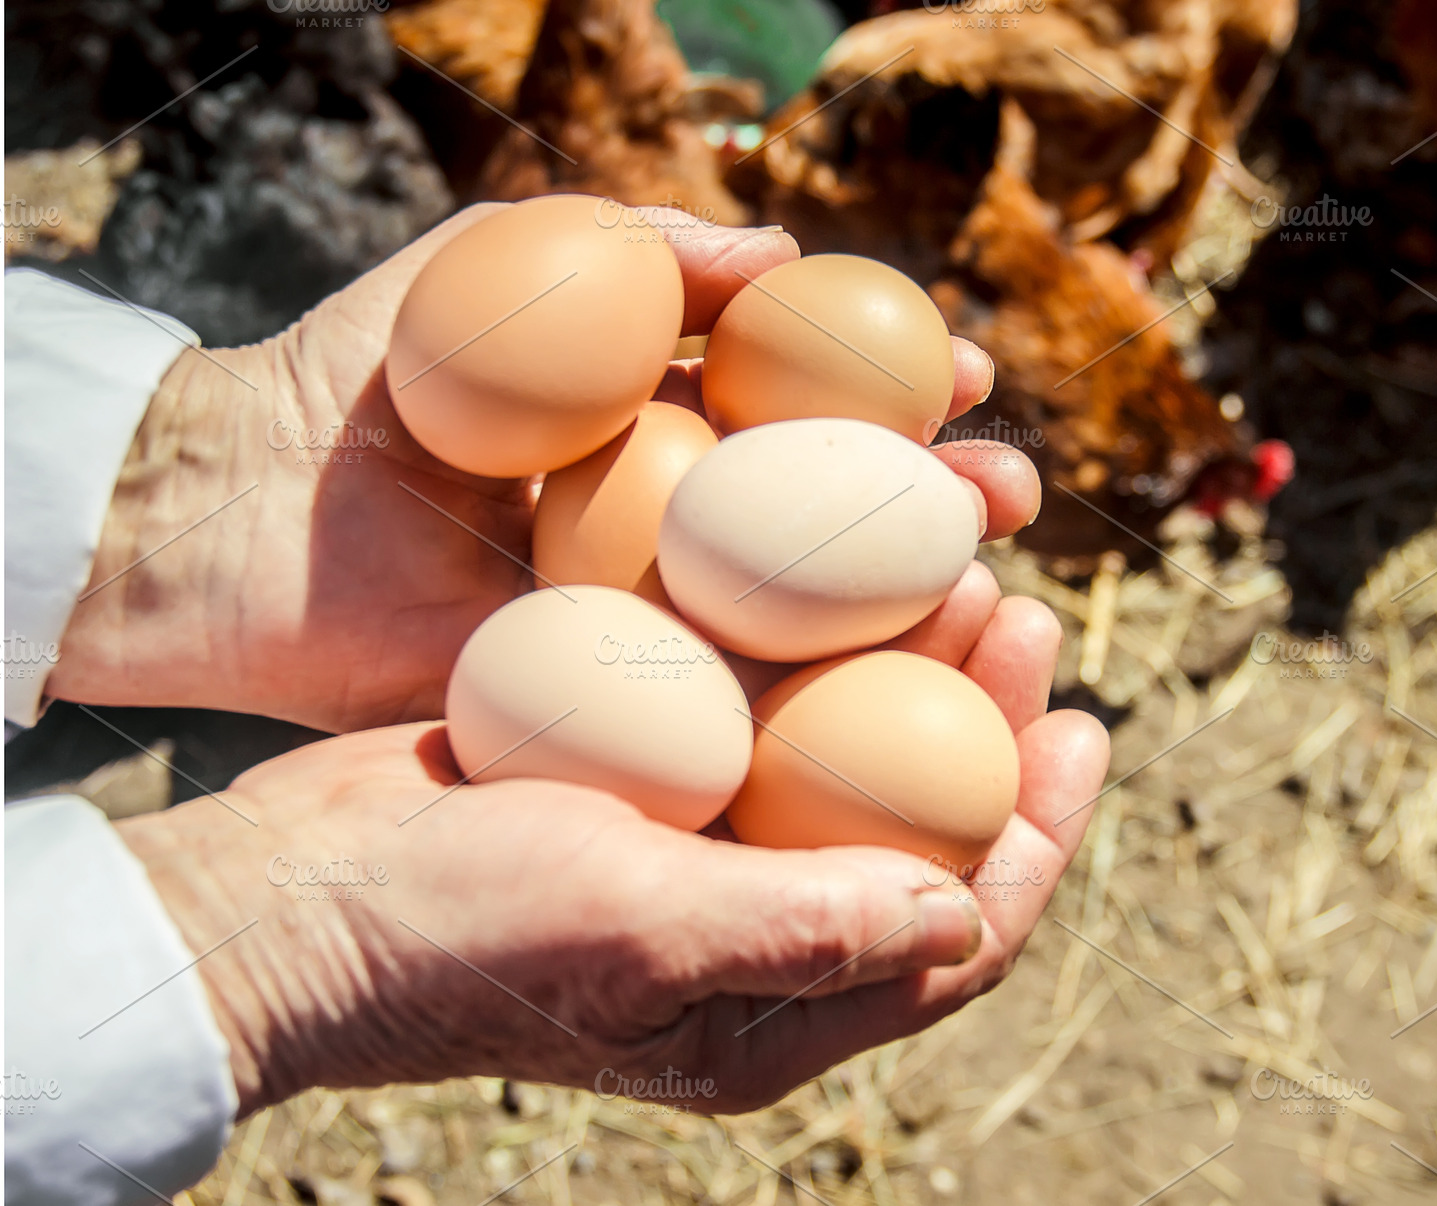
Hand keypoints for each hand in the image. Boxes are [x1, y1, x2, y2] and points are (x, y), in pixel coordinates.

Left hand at [48, 205, 1040, 732]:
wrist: (241, 508)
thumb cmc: (364, 373)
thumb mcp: (499, 262)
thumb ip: (637, 245)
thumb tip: (783, 255)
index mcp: (662, 420)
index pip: (813, 405)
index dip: (898, 391)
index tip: (969, 379)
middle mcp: (676, 519)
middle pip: (837, 514)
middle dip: (938, 501)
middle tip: (1009, 491)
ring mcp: (651, 611)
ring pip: (806, 611)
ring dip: (909, 597)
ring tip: (988, 572)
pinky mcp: (613, 697)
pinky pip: (723, 693)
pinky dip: (812, 689)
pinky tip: (893, 679)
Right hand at [118, 588, 1107, 1116]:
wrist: (300, 887)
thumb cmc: (458, 929)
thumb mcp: (635, 931)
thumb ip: (803, 930)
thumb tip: (965, 915)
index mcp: (774, 1010)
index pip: (960, 939)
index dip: (1039, 839)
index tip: (1082, 729)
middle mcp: (756, 933)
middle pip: (920, 830)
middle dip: (987, 730)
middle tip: (1020, 616)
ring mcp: (702, 852)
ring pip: (851, 758)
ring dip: (910, 666)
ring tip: (959, 568)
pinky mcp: (649, 784)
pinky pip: (765, 711)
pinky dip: (811, 643)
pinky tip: (832, 564)